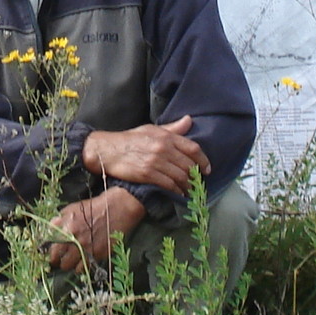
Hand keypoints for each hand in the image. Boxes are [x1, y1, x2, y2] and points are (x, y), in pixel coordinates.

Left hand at [45, 188, 144, 271]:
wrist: (117, 209)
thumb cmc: (93, 207)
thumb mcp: (72, 209)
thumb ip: (59, 221)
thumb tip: (49, 231)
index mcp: (67, 228)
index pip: (53, 250)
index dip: (51, 255)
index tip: (52, 257)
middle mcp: (76, 241)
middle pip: (62, 261)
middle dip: (60, 262)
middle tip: (61, 261)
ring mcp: (88, 249)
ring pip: (72, 267)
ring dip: (70, 266)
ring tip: (72, 262)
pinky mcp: (99, 254)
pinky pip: (85, 267)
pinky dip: (82, 266)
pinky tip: (83, 261)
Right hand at [82, 116, 210, 194]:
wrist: (108, 150)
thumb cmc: (130, 139)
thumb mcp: (152, 129)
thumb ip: (172, 128)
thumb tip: (189, 120)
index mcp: (166, 136)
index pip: (192, 148)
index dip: (203, 160)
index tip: (207, 168)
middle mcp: (163, 148)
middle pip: (188, 165)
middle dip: (195, 176)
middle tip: (198, 182)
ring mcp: (155, 162)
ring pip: (180, 176)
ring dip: (187, 186)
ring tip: (190, 190)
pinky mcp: (147, 174)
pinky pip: (168, 184)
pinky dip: (176, 191)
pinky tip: (179, 194)